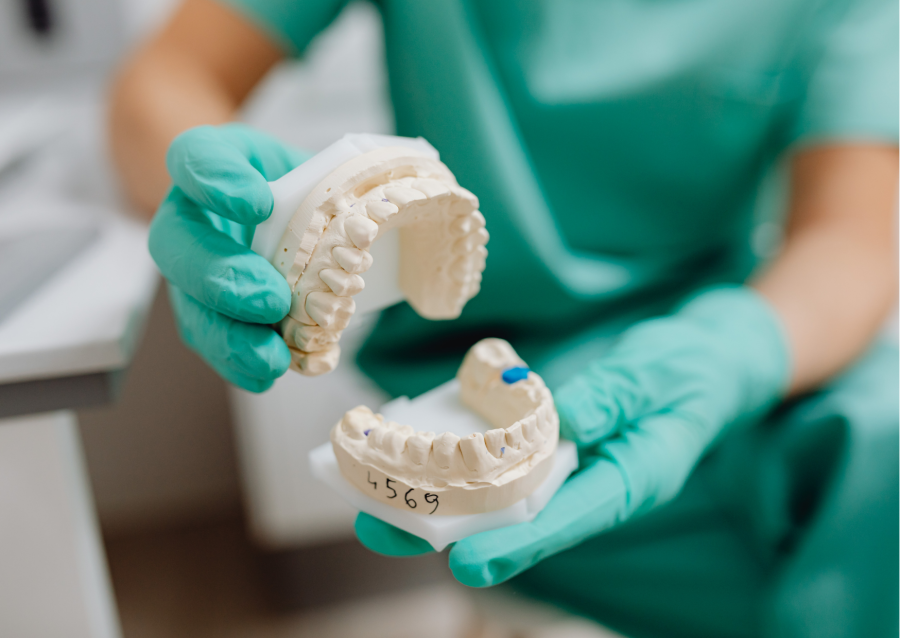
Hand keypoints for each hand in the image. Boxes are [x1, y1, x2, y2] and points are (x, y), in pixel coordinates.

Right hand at [148, 124, 309, 391]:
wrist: (280, 212)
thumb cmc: (296, 184)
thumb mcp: (313, 164)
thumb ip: (329, 181)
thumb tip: (370, 221)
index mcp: (209, 164)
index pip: (196, 158)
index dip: (218, 181)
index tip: (258, 204)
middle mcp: (188, 217)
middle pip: (177, 245)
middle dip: (222, 278)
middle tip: (270, 300)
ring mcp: (191, 270)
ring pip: (189, 305)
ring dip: (228, 337)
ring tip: (270, 357)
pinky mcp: (206, 313)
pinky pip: (211, 342)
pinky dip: (239, 364)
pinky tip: (266, 373)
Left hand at [354, 286, 789, 585]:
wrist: (711, 362)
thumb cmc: (693, 369)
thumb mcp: (659, 373)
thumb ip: (611, 396)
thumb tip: (559, 419)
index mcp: (632, 478)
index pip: (569, 519)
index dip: (517, 543)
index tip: (466, 563)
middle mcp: (595, 484)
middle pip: (519, 520)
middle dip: (453, 530)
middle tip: (385, 529)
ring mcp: (574, 469)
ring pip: (504, 500)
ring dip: (446, 502)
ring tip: (381, 506)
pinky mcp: (558, 449)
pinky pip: (507, 467)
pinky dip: (464, 466)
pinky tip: (419, 460)